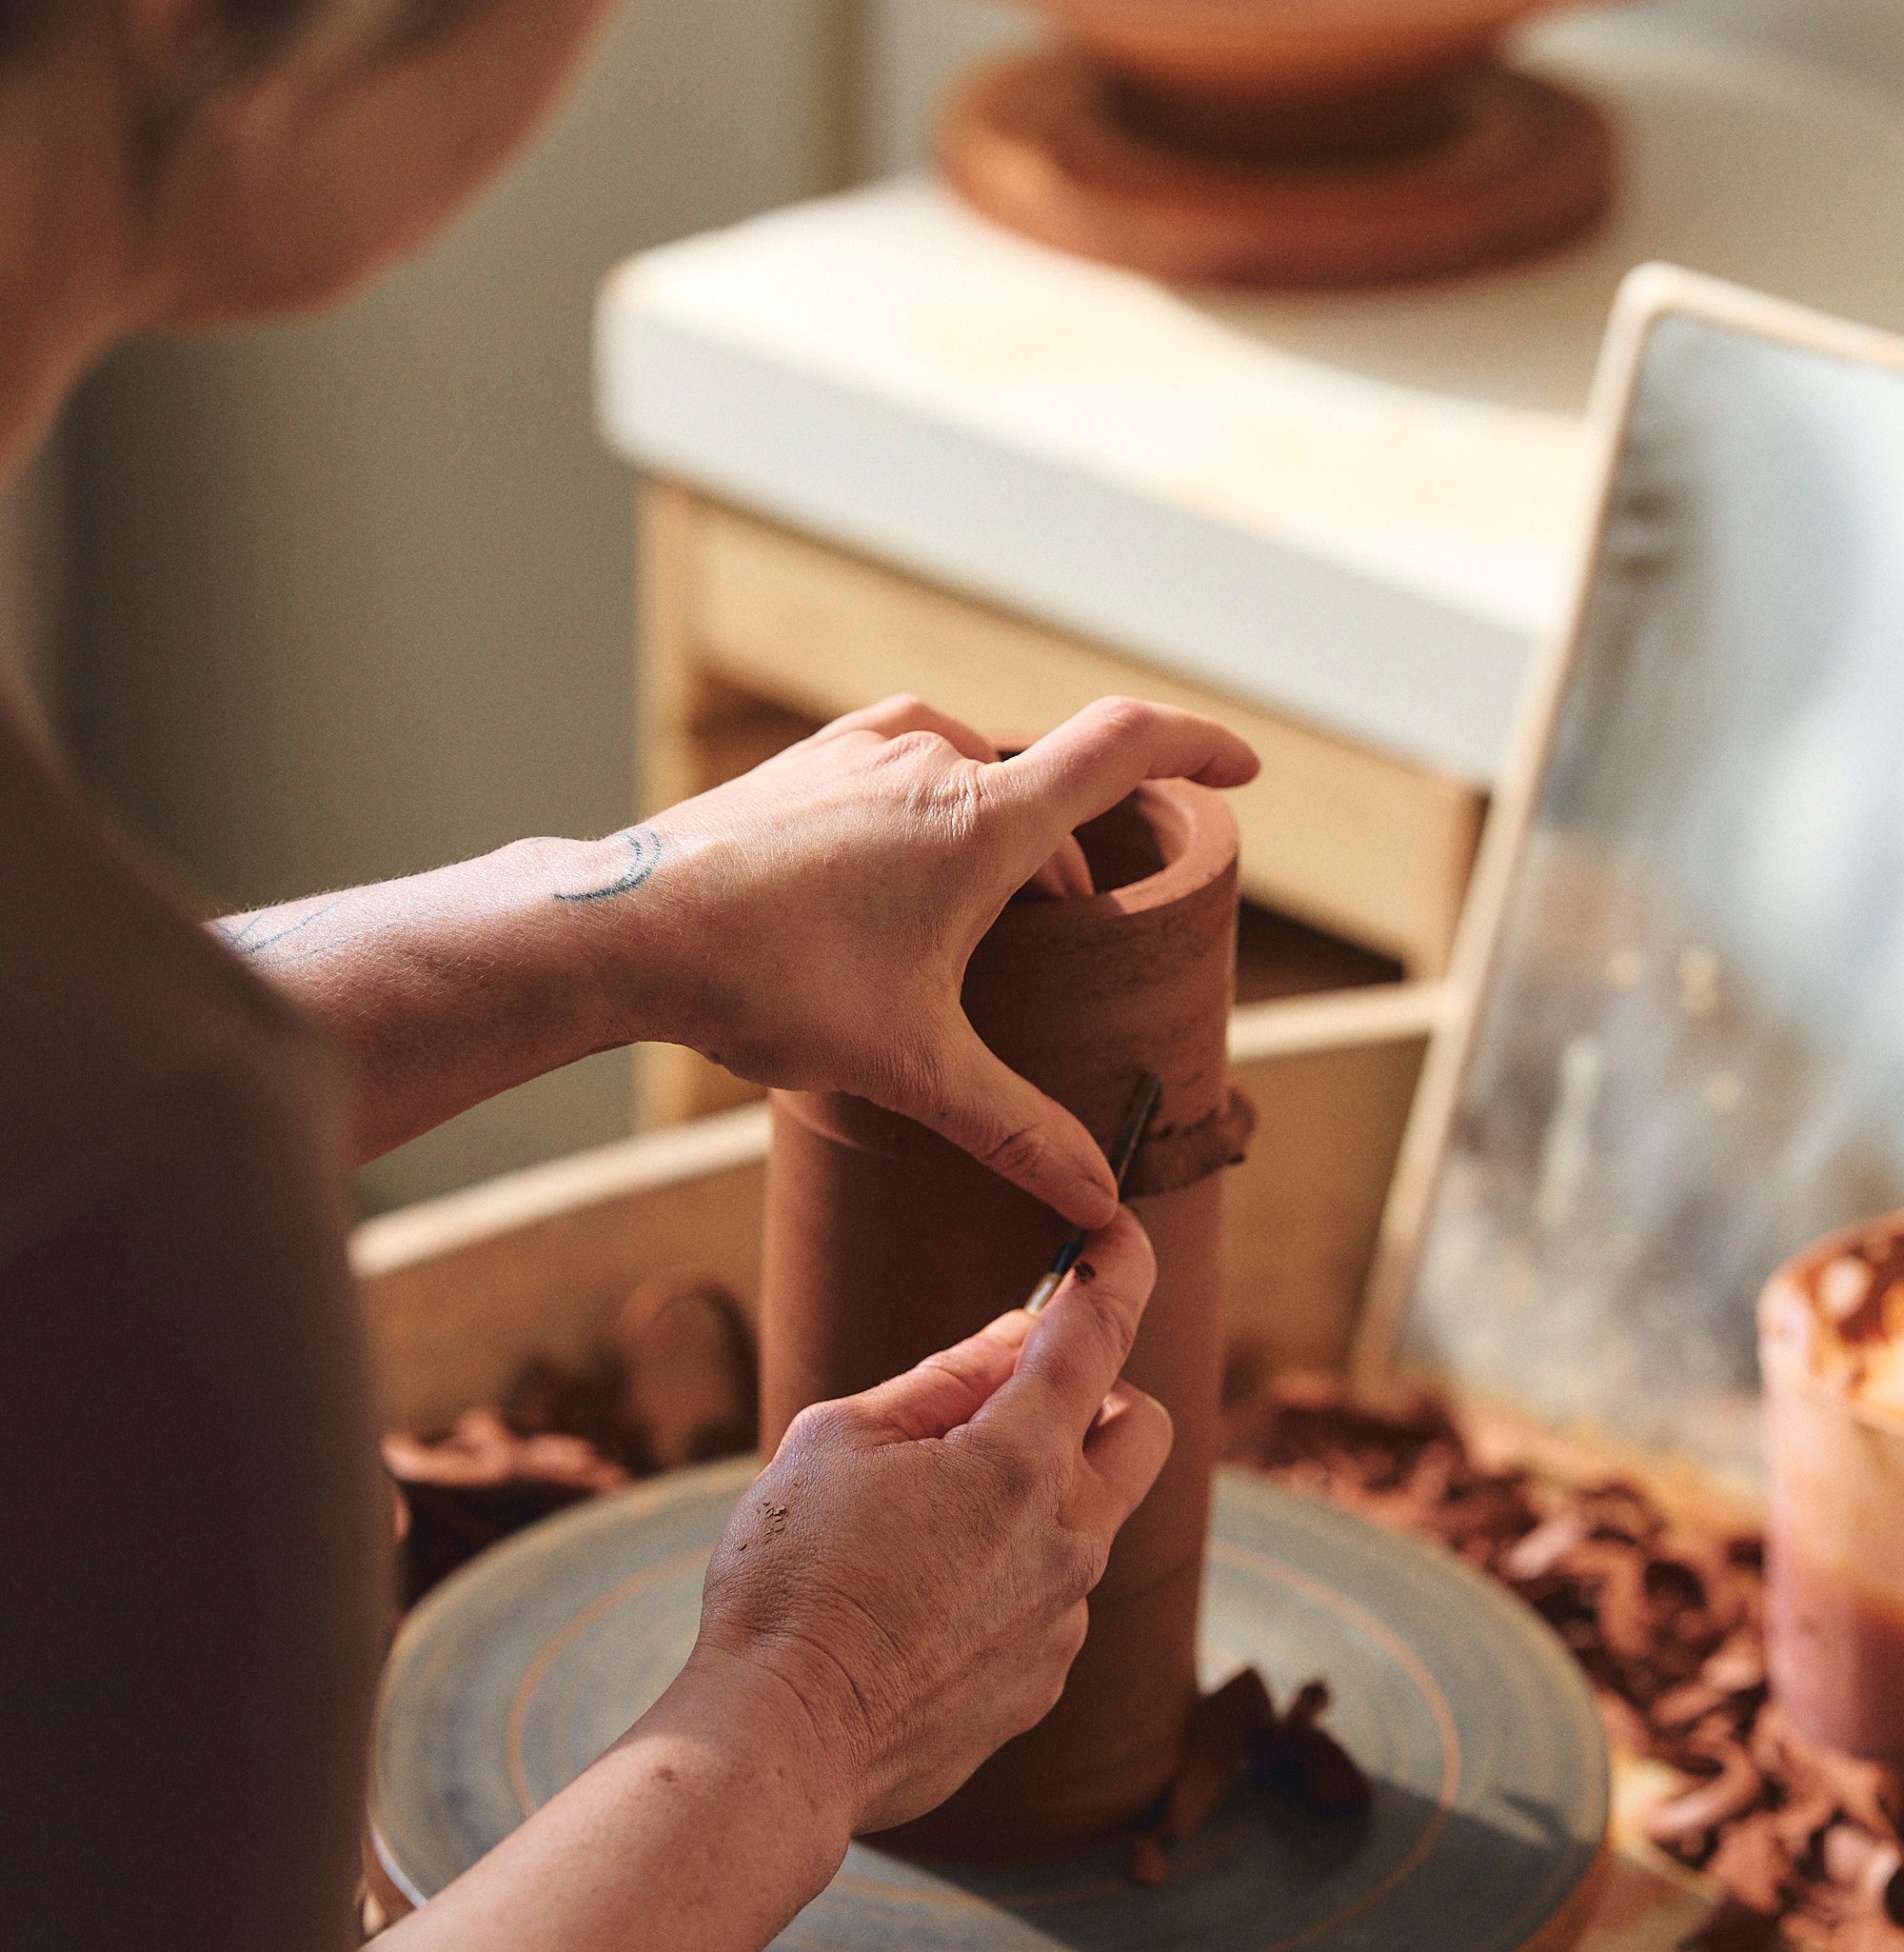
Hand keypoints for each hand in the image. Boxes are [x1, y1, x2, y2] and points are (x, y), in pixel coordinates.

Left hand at [554, 694, 1258, 1227]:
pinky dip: (930, 825)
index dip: (1199, 749)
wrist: (622, 928)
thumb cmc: (772, 985)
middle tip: (1063, 943)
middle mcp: (932, 755)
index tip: (1245, 770)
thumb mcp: (913, 1070)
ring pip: (972, 782)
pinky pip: (904, 775)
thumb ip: (1018, 1130)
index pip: (1126, 746)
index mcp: (981, 818)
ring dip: (997, 847)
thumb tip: (1102, 1205)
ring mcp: (862, 747)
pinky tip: (886, 900)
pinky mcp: (807, 760)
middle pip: (1046, 792)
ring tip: (969, 934)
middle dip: (1071, 865)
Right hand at [670, 1209, 1170, 1835]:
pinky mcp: (1045, 1680)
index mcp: (1021, 1460)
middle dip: (1094, 1395)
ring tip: (920, 1531)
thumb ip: (940, 1382)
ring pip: (1087, 1521)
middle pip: (1141, 1426)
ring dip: (1033, 1498)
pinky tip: (919, 1607)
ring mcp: (1066, 1618)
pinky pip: (1051, 1599)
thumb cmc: (792, 1580)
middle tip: (1003, 1407)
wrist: (786, 1739)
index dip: (1115, 1269)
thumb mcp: (839, 1442)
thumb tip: (1013, 1341)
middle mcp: (1071, 1538)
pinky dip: (1008, 1578)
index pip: (1099, 1332)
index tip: (1118, 1237)